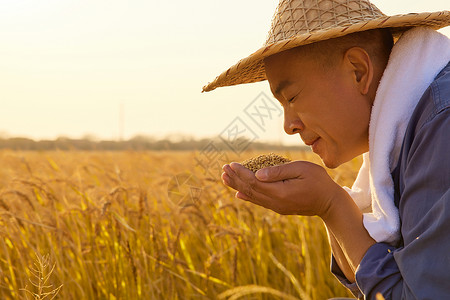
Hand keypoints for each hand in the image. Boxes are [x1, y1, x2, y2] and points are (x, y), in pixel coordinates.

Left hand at [221, 161, 341, 217]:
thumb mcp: (301, 170)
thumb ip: (279, 171)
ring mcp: (277, 207)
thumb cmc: (318, 181)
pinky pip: (259, 201)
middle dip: (235, 178)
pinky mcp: (279, 207)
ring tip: (225, 178)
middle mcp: (275, 202)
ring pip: (252, 196)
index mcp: (279, 192)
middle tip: (223, 169)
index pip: (254, 182)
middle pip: (250, 190)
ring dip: (238, 186)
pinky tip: (238, 193)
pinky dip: (247, 196)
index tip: (231, 164)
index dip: (241, 173)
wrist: (330, 203)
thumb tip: (257, 174)